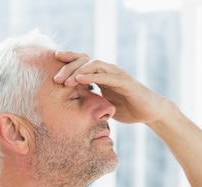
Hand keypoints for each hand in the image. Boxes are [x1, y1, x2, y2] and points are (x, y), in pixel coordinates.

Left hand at [53, 50, 172, 124]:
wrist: (150, 112)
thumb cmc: (128, 108)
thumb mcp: (103, 105)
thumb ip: (91, 101)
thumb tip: (72, 108)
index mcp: (102, 75)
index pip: (82, 62)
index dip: (68, 61)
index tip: (52, 65)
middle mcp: (108, 70)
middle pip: (85, 60)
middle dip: (68, 67)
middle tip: (55, 78)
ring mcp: (117, 74)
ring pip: (93, 64)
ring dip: (77, 71)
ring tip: (64, 81)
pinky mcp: (125, 81)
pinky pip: (106, 76)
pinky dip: (92, 77)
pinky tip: (80, 80)